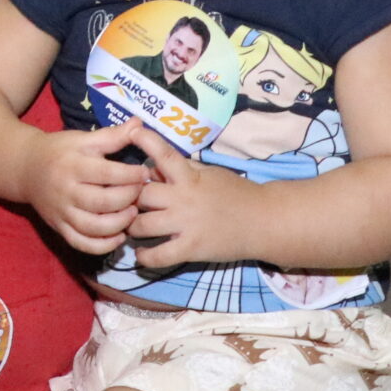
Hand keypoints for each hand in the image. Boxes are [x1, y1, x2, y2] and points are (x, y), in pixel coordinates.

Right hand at [23, 125, 146, 253]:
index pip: (107, 174)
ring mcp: (61, 212)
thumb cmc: (59, 151)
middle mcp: (66, 191)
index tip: (145, 173)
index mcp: (73, 166)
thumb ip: (112, 135)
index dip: (131, 175)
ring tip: (132, 213)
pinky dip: (102, 246)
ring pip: (93, 227)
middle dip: (128, 199)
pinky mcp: (59, 227)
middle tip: (142, 193)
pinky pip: (81, 244)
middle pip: (102, 203)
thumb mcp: (82, 138)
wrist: (25, 168)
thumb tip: (139, 123)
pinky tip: (119, 236)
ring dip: (119, 224)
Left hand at [122, 126, 259, 268]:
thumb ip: (182, 169)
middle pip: (141, 195)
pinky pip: (158, 256)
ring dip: (132, 226)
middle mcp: (184, 200)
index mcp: (190, 178)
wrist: (265, 222)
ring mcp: (186, 226)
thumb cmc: (237, 194)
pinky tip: (142, 253)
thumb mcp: (210, 173)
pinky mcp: (190, 249)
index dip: (147, 142)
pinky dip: (145, 256)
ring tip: (131, 226)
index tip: (132, 133)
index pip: (165, 155)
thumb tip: (151, 166)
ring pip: (141, 225)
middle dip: (129, 198)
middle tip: (125, 202)